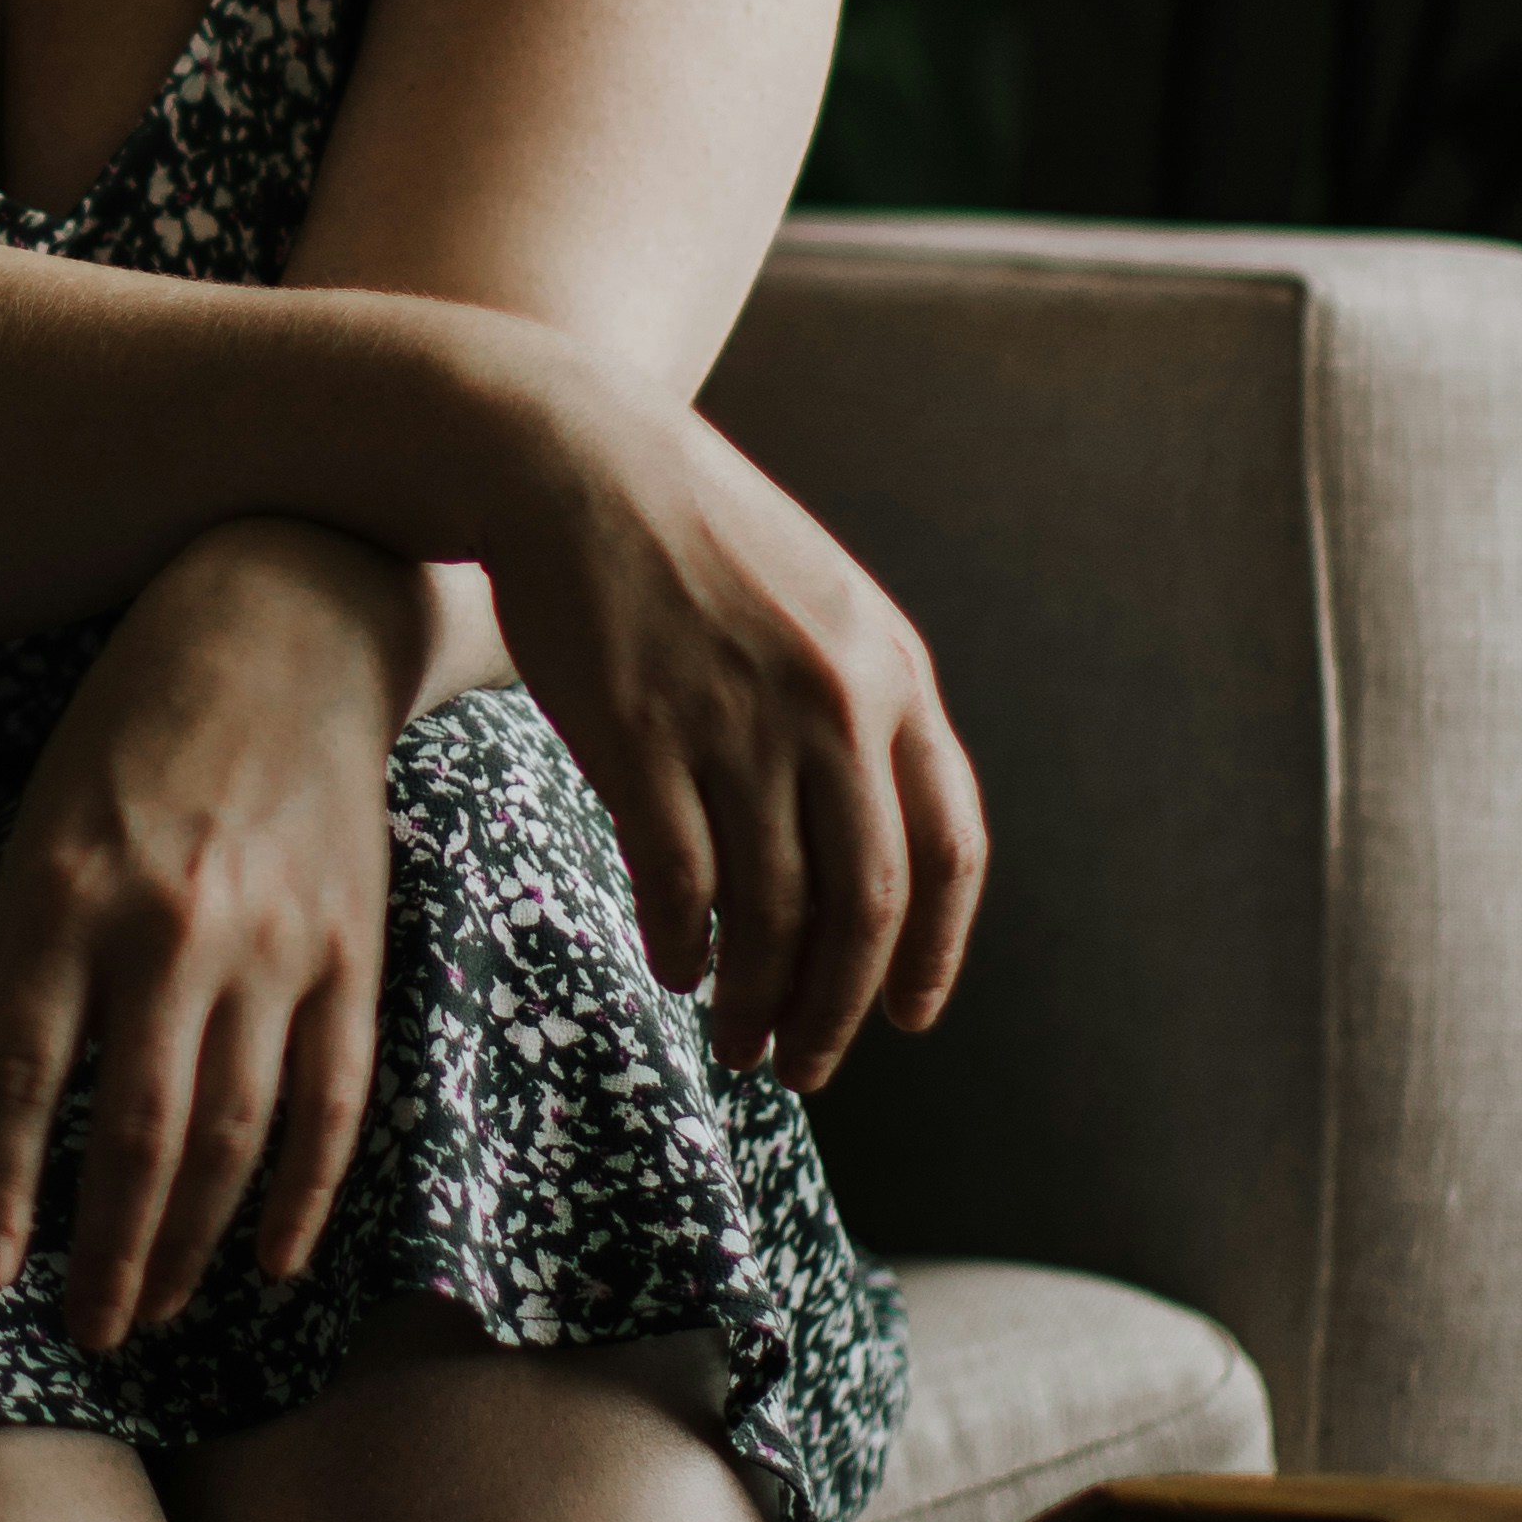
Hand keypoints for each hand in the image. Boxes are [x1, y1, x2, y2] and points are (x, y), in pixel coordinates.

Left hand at [0, 519, 406, 1351]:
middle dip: (108, 1252)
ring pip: (238, 1137)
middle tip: (86, 1331)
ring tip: (154, 1309)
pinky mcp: (355, 951)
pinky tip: (273, 1260)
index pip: (25, 1076)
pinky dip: (305, 1195)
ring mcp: (276, 945)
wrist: (285, 625)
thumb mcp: (37, 835)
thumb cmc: (133, 731)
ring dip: (193, 1244)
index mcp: (71, 898)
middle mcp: (173, 929)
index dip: (2, 1188)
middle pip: (141, 1135)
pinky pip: (334, 1103)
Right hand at [478, 356, 986, 1090]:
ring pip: (774, 912)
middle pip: (865, 906)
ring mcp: (738, 722)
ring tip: (736, 1038)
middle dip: (840, 1007)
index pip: (949, 850)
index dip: (934, 953)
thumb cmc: (690, 536)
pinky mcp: (642, 736)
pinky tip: (674, 965)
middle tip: (806, 1063)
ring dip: (759, 1000)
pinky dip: (684, 945)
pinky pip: (681, 883)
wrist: (572, 457)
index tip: (905, 1016)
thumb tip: (876, 842)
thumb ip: (861, 706)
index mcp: (892, 673)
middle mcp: (833, 705)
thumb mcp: (819, 601)